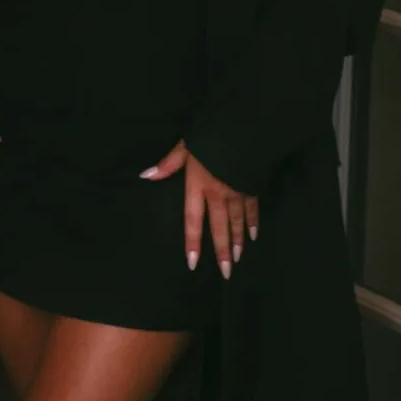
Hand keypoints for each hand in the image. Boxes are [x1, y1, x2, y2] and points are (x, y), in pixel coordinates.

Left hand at [140, 141, 258, 279]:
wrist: (243, 128)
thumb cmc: (211, 136)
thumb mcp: (186, 147)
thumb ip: (168, 164)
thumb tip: (146, 175)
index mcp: (199, 186)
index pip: (193, 220)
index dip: (192, 242)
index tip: (192, 262)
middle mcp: (218, 194)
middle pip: (219, 227)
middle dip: (222, 251)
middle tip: (225, 272)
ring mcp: (236, 191)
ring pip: (237, 221)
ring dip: (237, 241)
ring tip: (237, 259)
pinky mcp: (251, 185)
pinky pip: (252, 208)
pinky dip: (253, 222)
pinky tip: (254, 235)